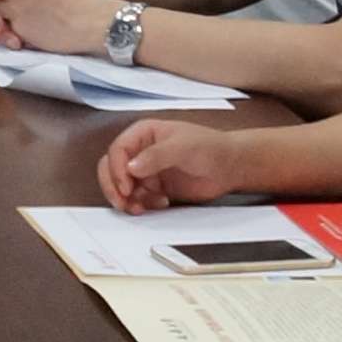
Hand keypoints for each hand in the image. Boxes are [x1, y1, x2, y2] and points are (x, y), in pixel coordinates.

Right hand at [98, 118, 255, 209]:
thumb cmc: (210, 147)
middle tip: (123, 202)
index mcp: (143, 134)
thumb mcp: (183, 147)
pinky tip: (160, 204)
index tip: (126, 186)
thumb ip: (156, 156)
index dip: (117, 169)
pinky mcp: (154, 188)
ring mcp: (146, 171)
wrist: (230, 167)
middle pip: (111, 168)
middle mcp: (140, 151)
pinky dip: (142, 205)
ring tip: (140, 208)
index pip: (117, 150)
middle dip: (114, 186)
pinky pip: (137, 199)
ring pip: (121, 186)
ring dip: (127, 199)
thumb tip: (131, 167)